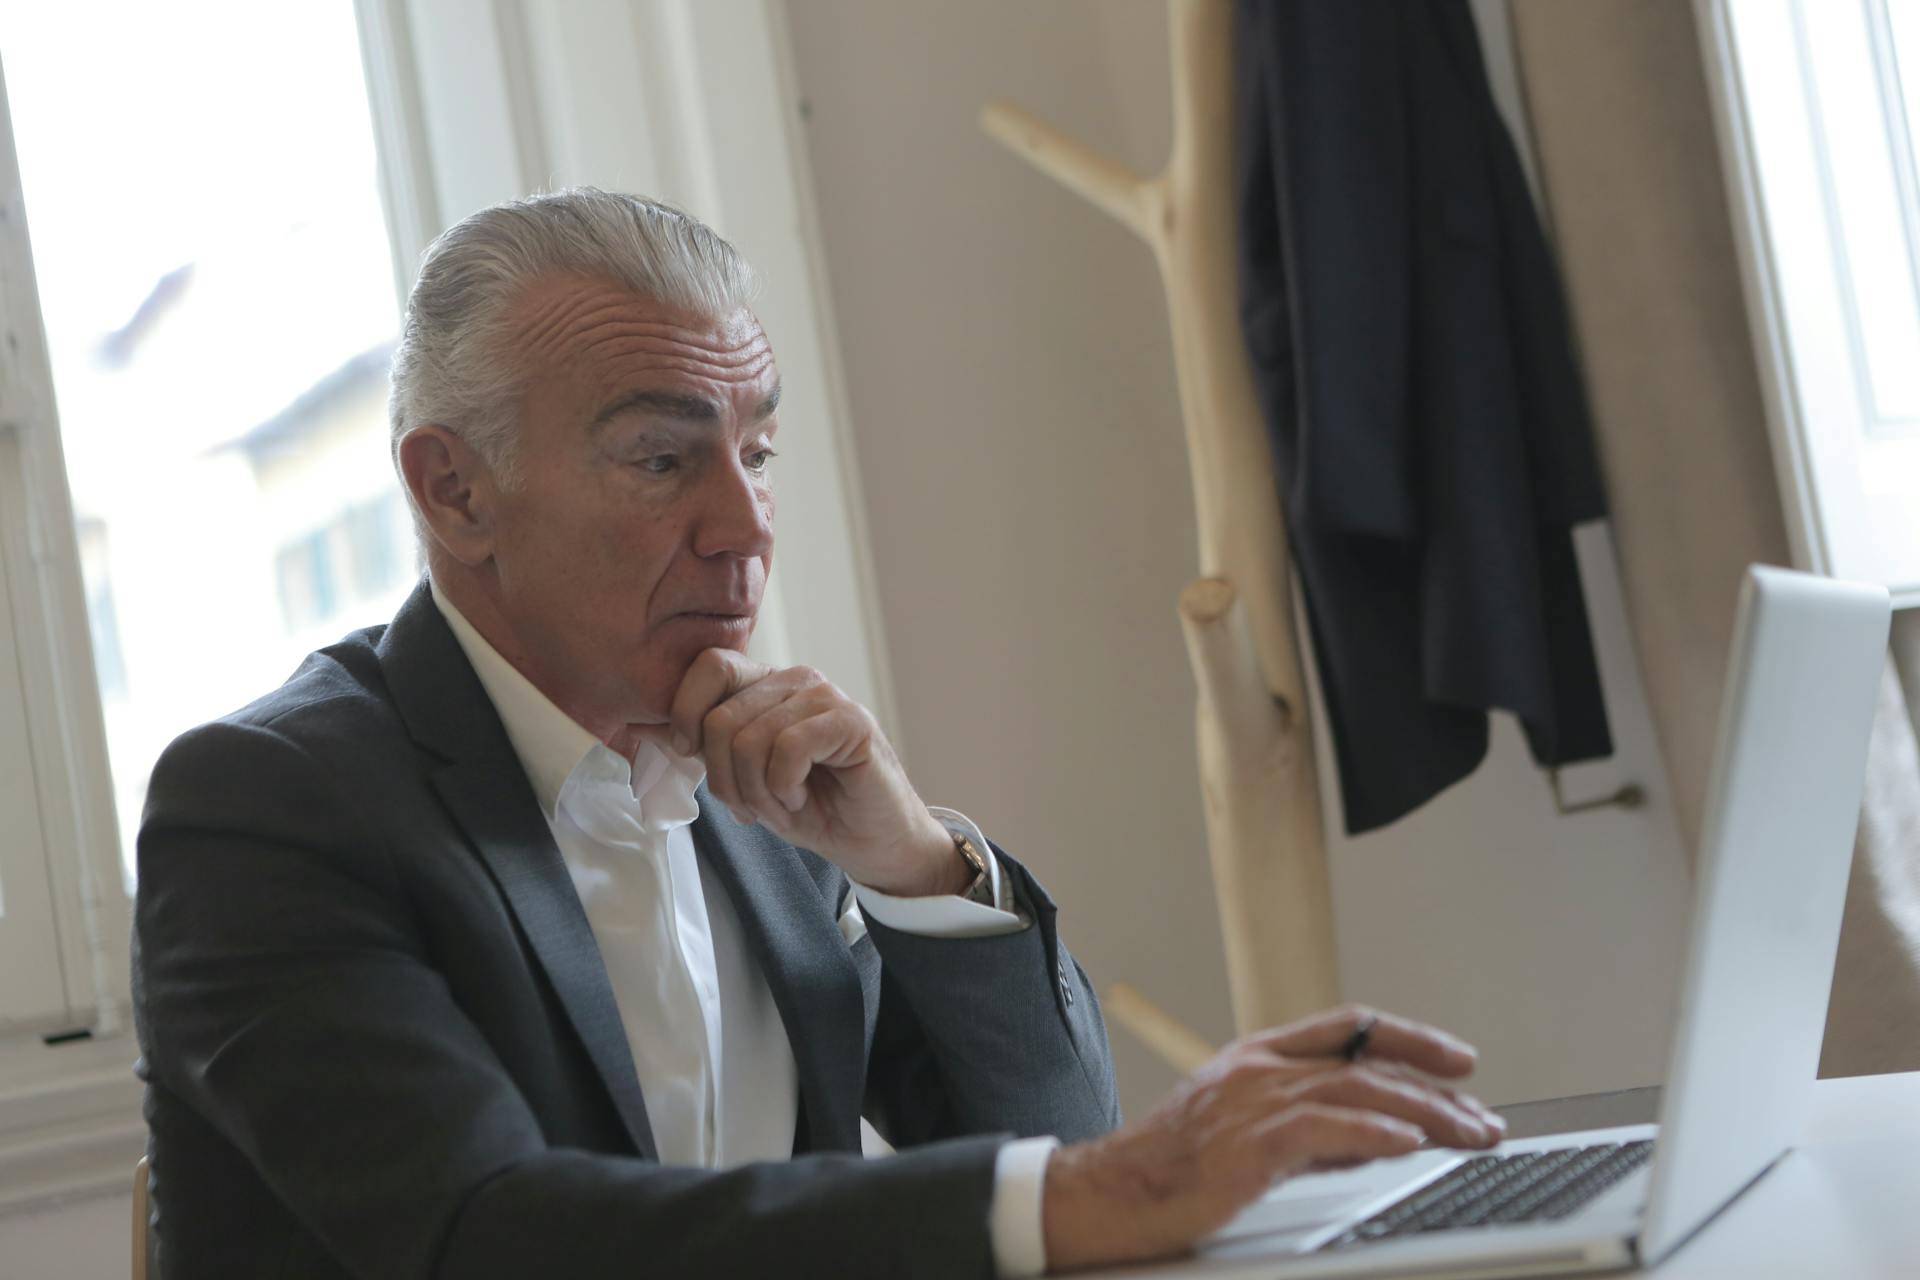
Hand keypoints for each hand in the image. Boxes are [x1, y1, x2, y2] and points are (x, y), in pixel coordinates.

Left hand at [648, 648, 964, 895]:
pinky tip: (802, 798)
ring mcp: (825, 696)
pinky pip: (788, 748)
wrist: (873, 843)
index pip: (709, 665)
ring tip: (783, 806)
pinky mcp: (852, 721)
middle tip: (753, 807)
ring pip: (750, 738)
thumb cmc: (813, 809)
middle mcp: (795, 680)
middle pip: (721, 718)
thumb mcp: (742, 780)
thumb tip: (639, 726)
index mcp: (766, 686)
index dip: (686, 712)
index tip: (693, 756)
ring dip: (758, 793)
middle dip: (726, 779)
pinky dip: (784, 788)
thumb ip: (700, 748)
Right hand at [1042, 1005, 1504, 1272]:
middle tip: (1485, 1118)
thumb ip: (1311, 1125)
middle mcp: (1259, 1069)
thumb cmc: (1171, 1168)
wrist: (1109, 1192)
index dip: (1409, 1037)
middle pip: (1366, 1064)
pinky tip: (1407, 1144)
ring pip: (1356, 1093)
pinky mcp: (1246, 1146)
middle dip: (1435, 1089)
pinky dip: (1370, 1134)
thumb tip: (1379, 1135)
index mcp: (1258, 1056)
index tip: (1459, 1059)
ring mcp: (1251, 1103)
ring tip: (1469, 1134)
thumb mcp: (1248, 1131)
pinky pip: (1322, 1131)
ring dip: (1423, 1114)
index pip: (1349, 1028)